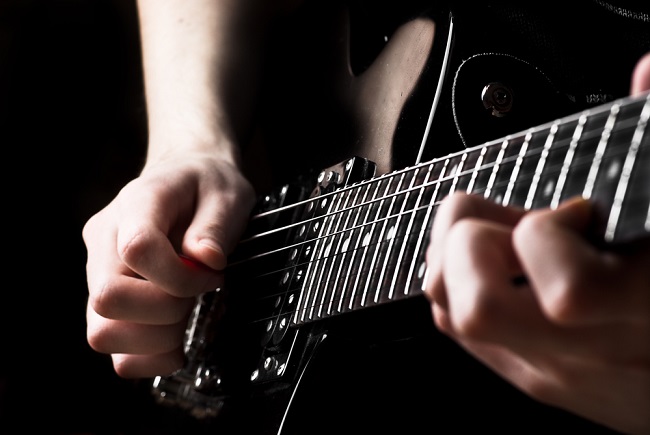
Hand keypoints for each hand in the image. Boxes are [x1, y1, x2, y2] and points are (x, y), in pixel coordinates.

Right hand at [83, 150, 254, 377]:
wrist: (186, 177)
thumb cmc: (207, 185)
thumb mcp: (227, 193)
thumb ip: (216, 225)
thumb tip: (206, 260)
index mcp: (136, 205)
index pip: (137, 250)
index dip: (179, 277)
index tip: (211, 274)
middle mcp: (105, 240)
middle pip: (108, 299)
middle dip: (166, 312)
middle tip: (198, 296)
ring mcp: (99, 272)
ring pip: (102, 332)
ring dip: (155, 338)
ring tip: (186, 314)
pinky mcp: (106, 299)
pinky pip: (112, 347)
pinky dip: (147, 355)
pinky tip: (175, 334)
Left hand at [424, 52, 649, 433]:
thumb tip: (645, 71)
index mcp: (648, 310)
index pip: (568, 292)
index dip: (549, 235)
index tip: (574, 210)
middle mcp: (595, 355)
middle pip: (478, 309)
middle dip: (474, 245)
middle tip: (514, 221)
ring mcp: (557, 376)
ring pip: (451, 315)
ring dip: (458, 260)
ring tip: (509, 240)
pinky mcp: (533, 381)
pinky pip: (456, 325)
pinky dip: (462, 284)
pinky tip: (507, 269)